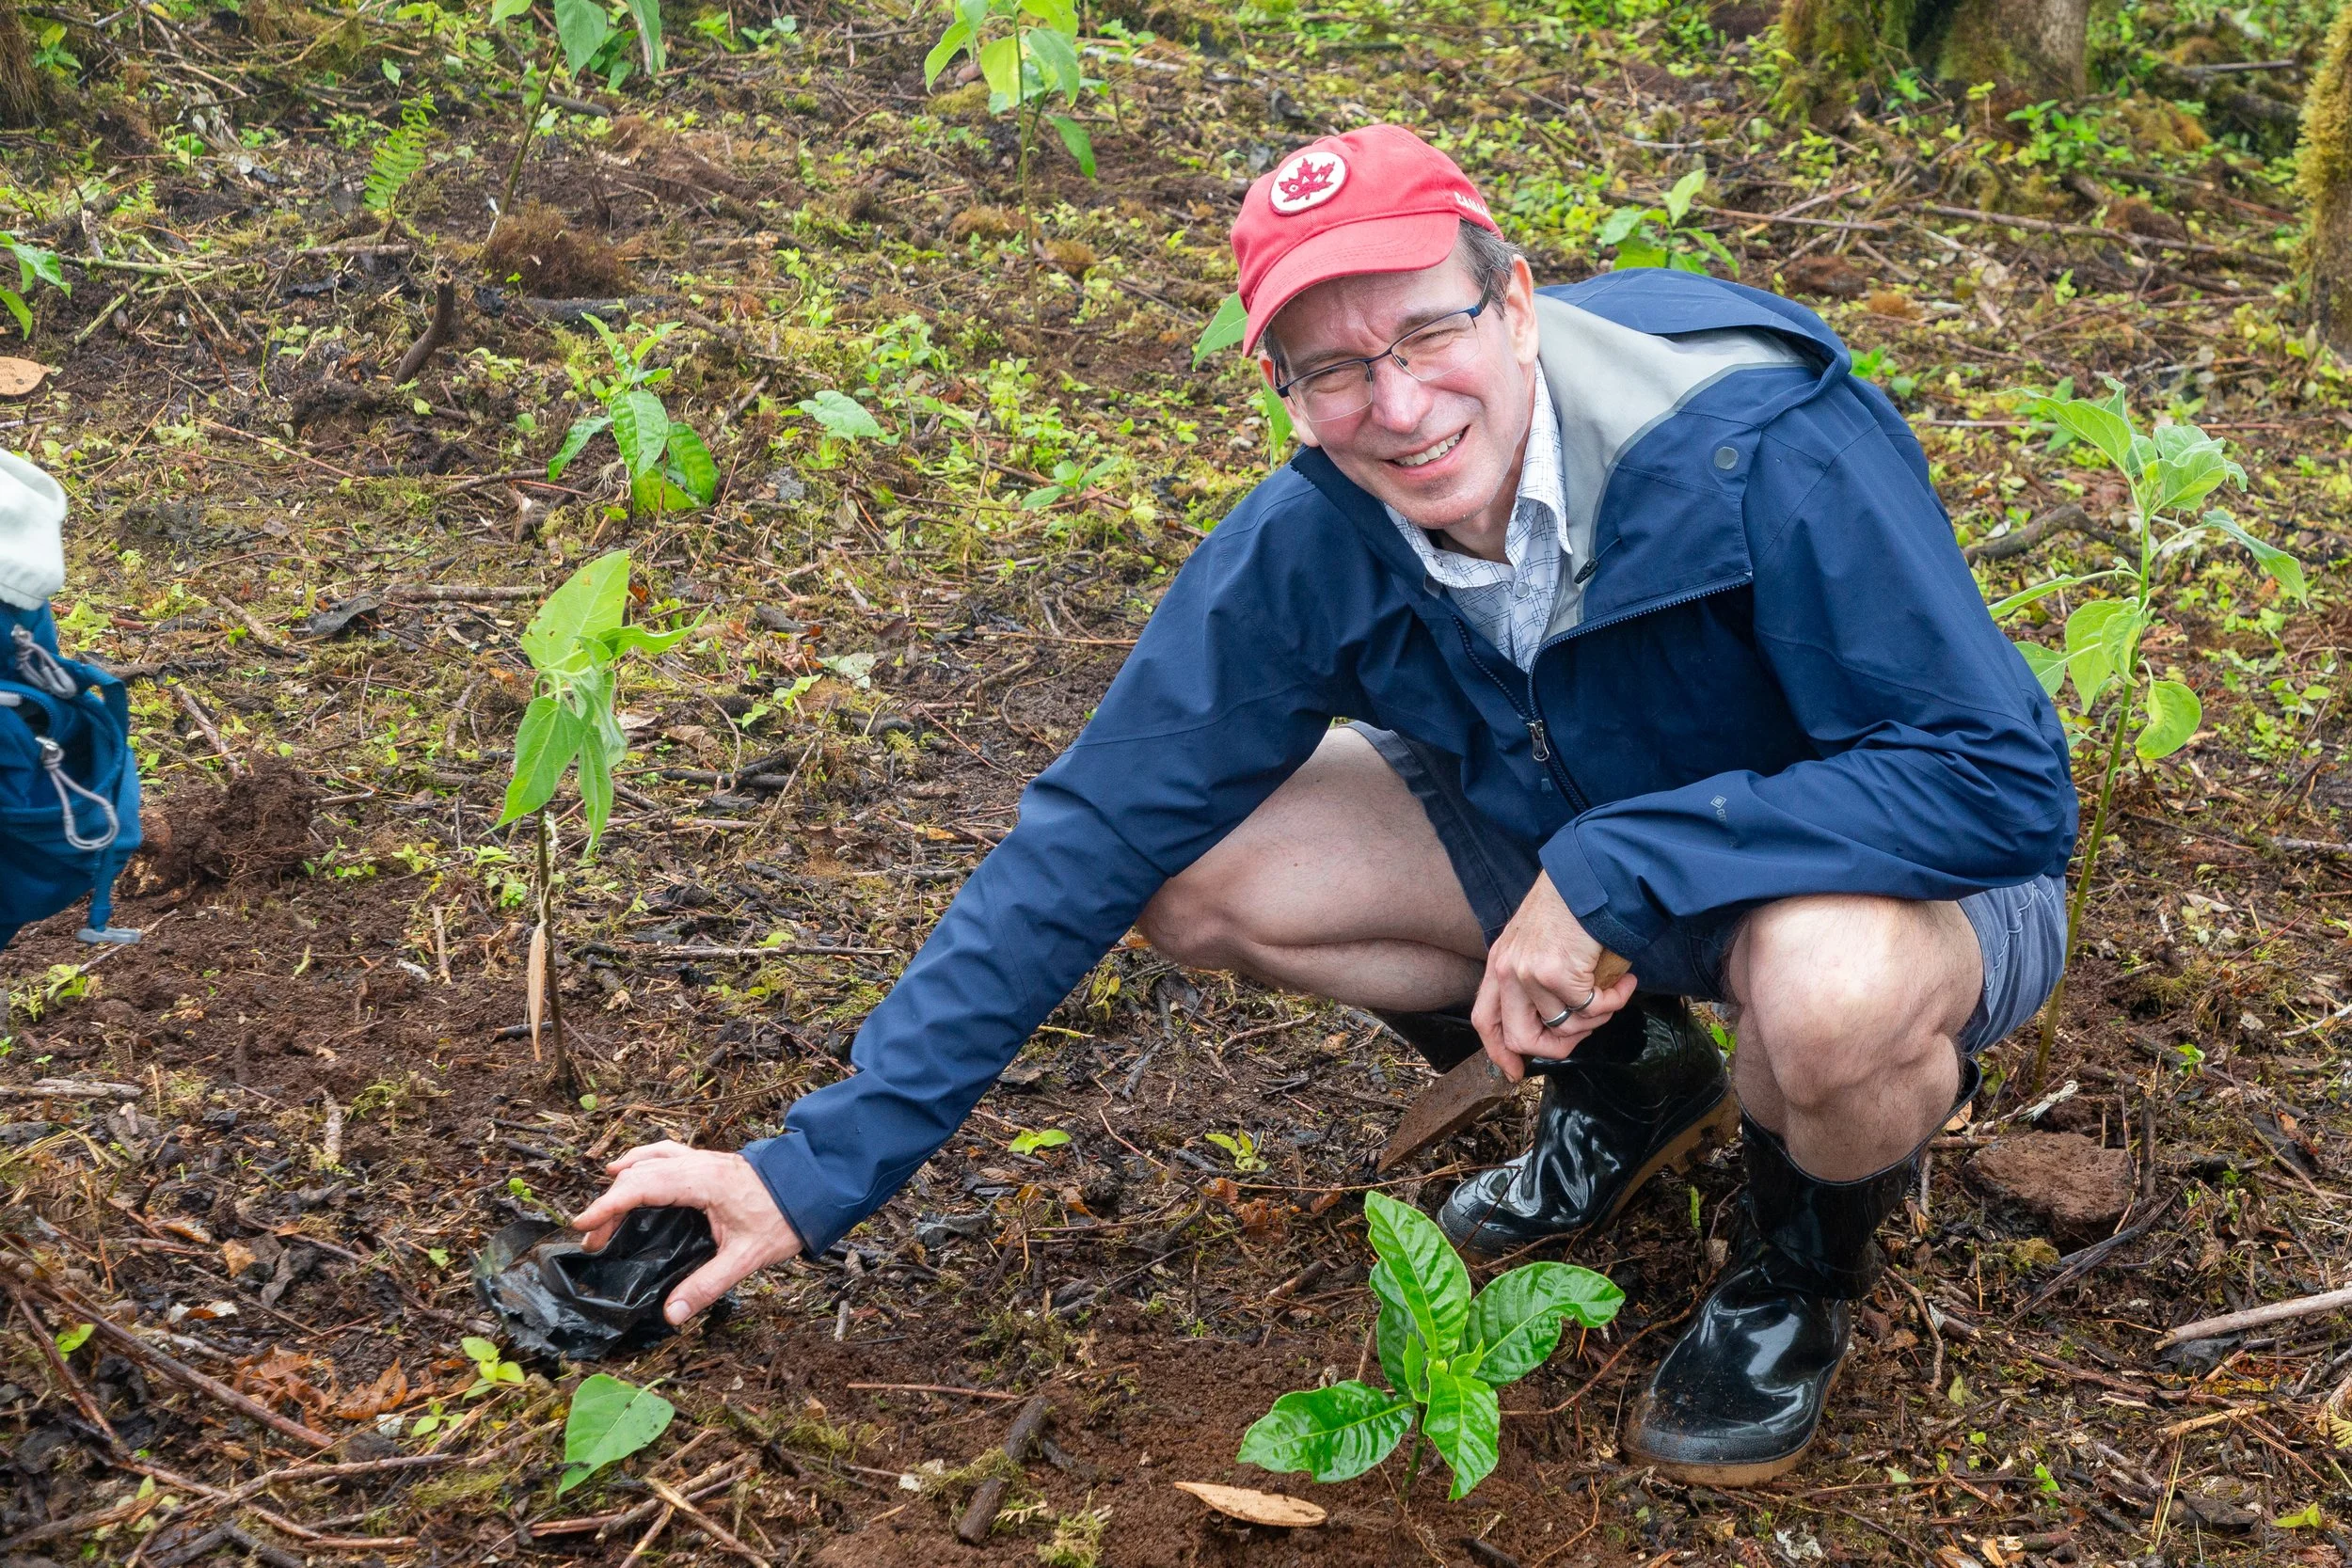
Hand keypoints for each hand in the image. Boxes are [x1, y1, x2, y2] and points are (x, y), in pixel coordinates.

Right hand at [571, 1141, 804, 1325]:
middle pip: (640, 1174)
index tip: (583, 1226)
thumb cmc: (784, 1217)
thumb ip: (708, 1285)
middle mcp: (698, 1164)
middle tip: (593, 1239)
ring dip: (625, 1180)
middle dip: (610, 1204)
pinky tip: (635, 1170)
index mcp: (702, 1182)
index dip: (608, 1205)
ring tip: (604, 1205)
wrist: (817, 1185)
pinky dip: (644, 1162)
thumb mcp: (747, 1257)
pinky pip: (667, 1155)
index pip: (642, 1187)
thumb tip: (672, 1314)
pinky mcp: (710, 1162)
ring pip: (651, 1159)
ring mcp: (704, 1159)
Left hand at [1472, 874, 1637, 1082]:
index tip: (1514, 1072)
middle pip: (1521, 1038)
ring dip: (1596, 1018)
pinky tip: (1624, 981)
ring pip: (1565, 1026)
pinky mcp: (1559, 973)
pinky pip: (1592, 1009)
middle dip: (1559, 1047)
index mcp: (1499, 963)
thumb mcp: (1533, 940)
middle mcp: (1507, 970)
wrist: (1591, 875)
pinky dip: (1615, 1000)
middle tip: (1587, 1029)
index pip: (1485, 1020)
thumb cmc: (1570, 906)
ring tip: (1612, 992)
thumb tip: (1553, 1021)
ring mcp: (1530, 972)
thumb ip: (1531, 977)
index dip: (1499, 1052)